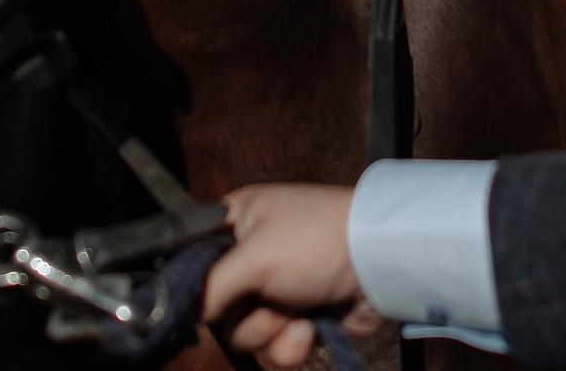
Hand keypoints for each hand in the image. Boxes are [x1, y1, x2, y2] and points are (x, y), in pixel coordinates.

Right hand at [206, 185, 381, 370]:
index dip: (194, 285)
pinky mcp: (298, 315)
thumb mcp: (253, 257)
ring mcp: (276, 287)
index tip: (204, 303)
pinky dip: (290, 344)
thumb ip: (209, 287)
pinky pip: (274, 345)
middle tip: (268, 303)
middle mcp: (253, 254)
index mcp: (238, 222)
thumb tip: (184, 312)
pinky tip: (309, 329)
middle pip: (218, 305)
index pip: (194, 258)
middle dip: (245, 314)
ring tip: (297, 316)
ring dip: (270, 332)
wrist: (380, 266)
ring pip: (245, 331)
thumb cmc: (318, 240)